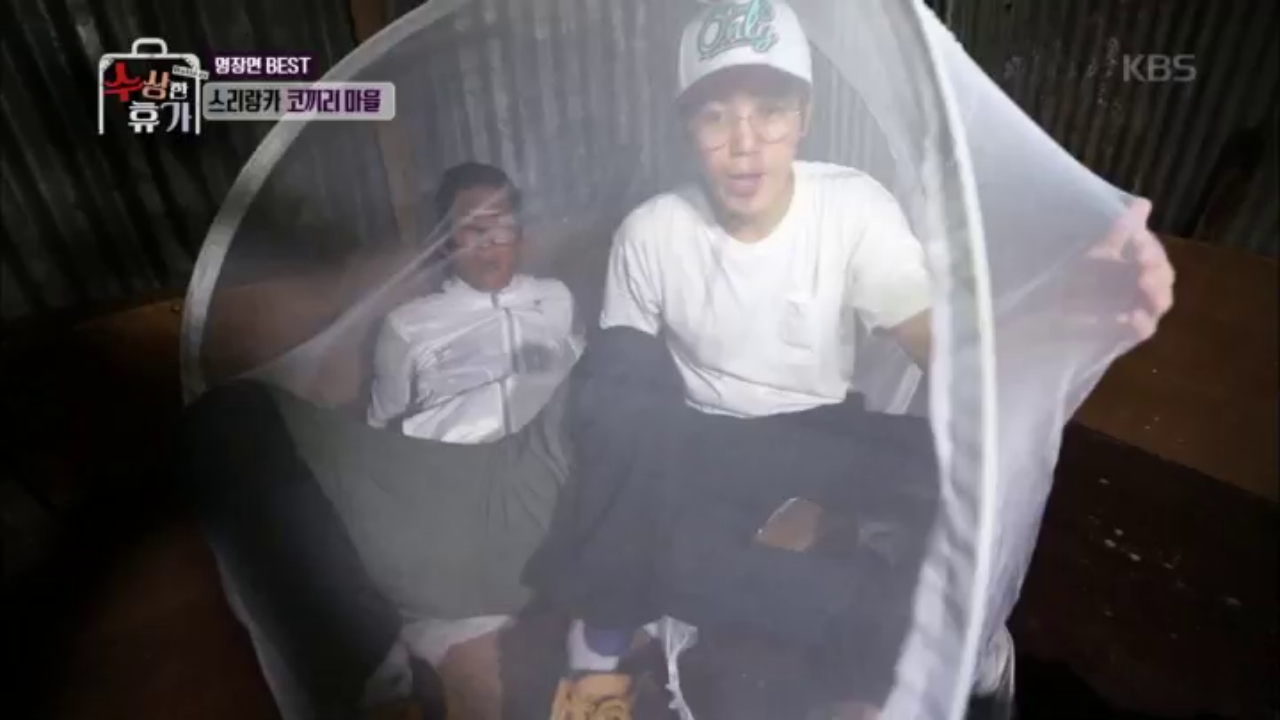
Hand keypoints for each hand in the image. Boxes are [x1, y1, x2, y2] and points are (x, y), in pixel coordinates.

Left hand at [1086, 198, 1175, 340]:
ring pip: (1158, 305)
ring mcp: (1135, 309)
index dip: (1151, 250)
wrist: (1049, 302)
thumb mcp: (1098, 247)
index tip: (1139, 244)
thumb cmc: (1079, 271)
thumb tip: (1144, 203)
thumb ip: (1121, 228)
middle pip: (1163, 280)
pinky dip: (1138, 324)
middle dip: (1157, 272)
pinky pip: (1140, 331)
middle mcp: (1142, 287)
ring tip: (1144, 286)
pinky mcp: (1123, 332)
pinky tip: (1130, 316)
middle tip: (1144, 267)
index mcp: (1139, 264)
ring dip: (1156, 295)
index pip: (1155, 256)